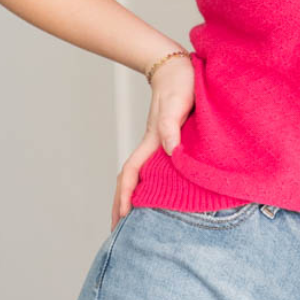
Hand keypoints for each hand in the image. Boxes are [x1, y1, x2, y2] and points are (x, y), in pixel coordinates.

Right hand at [111, 51, 195, 227]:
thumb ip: (173, 125)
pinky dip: (147, 185)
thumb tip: (171, 150)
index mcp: (153, 142)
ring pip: (139, 177)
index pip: (132, 173)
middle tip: (118, 233)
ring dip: (132, 198)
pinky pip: (153, 170)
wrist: (176, 66)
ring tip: (132, 221)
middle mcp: (152, 147)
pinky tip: (153, 195)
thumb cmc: (180, 81)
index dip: (126, 195)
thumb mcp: (178, 102)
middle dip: (121, 206)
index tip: (123, 217)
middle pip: (129, 181)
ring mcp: (158, 145)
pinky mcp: (167, 142)